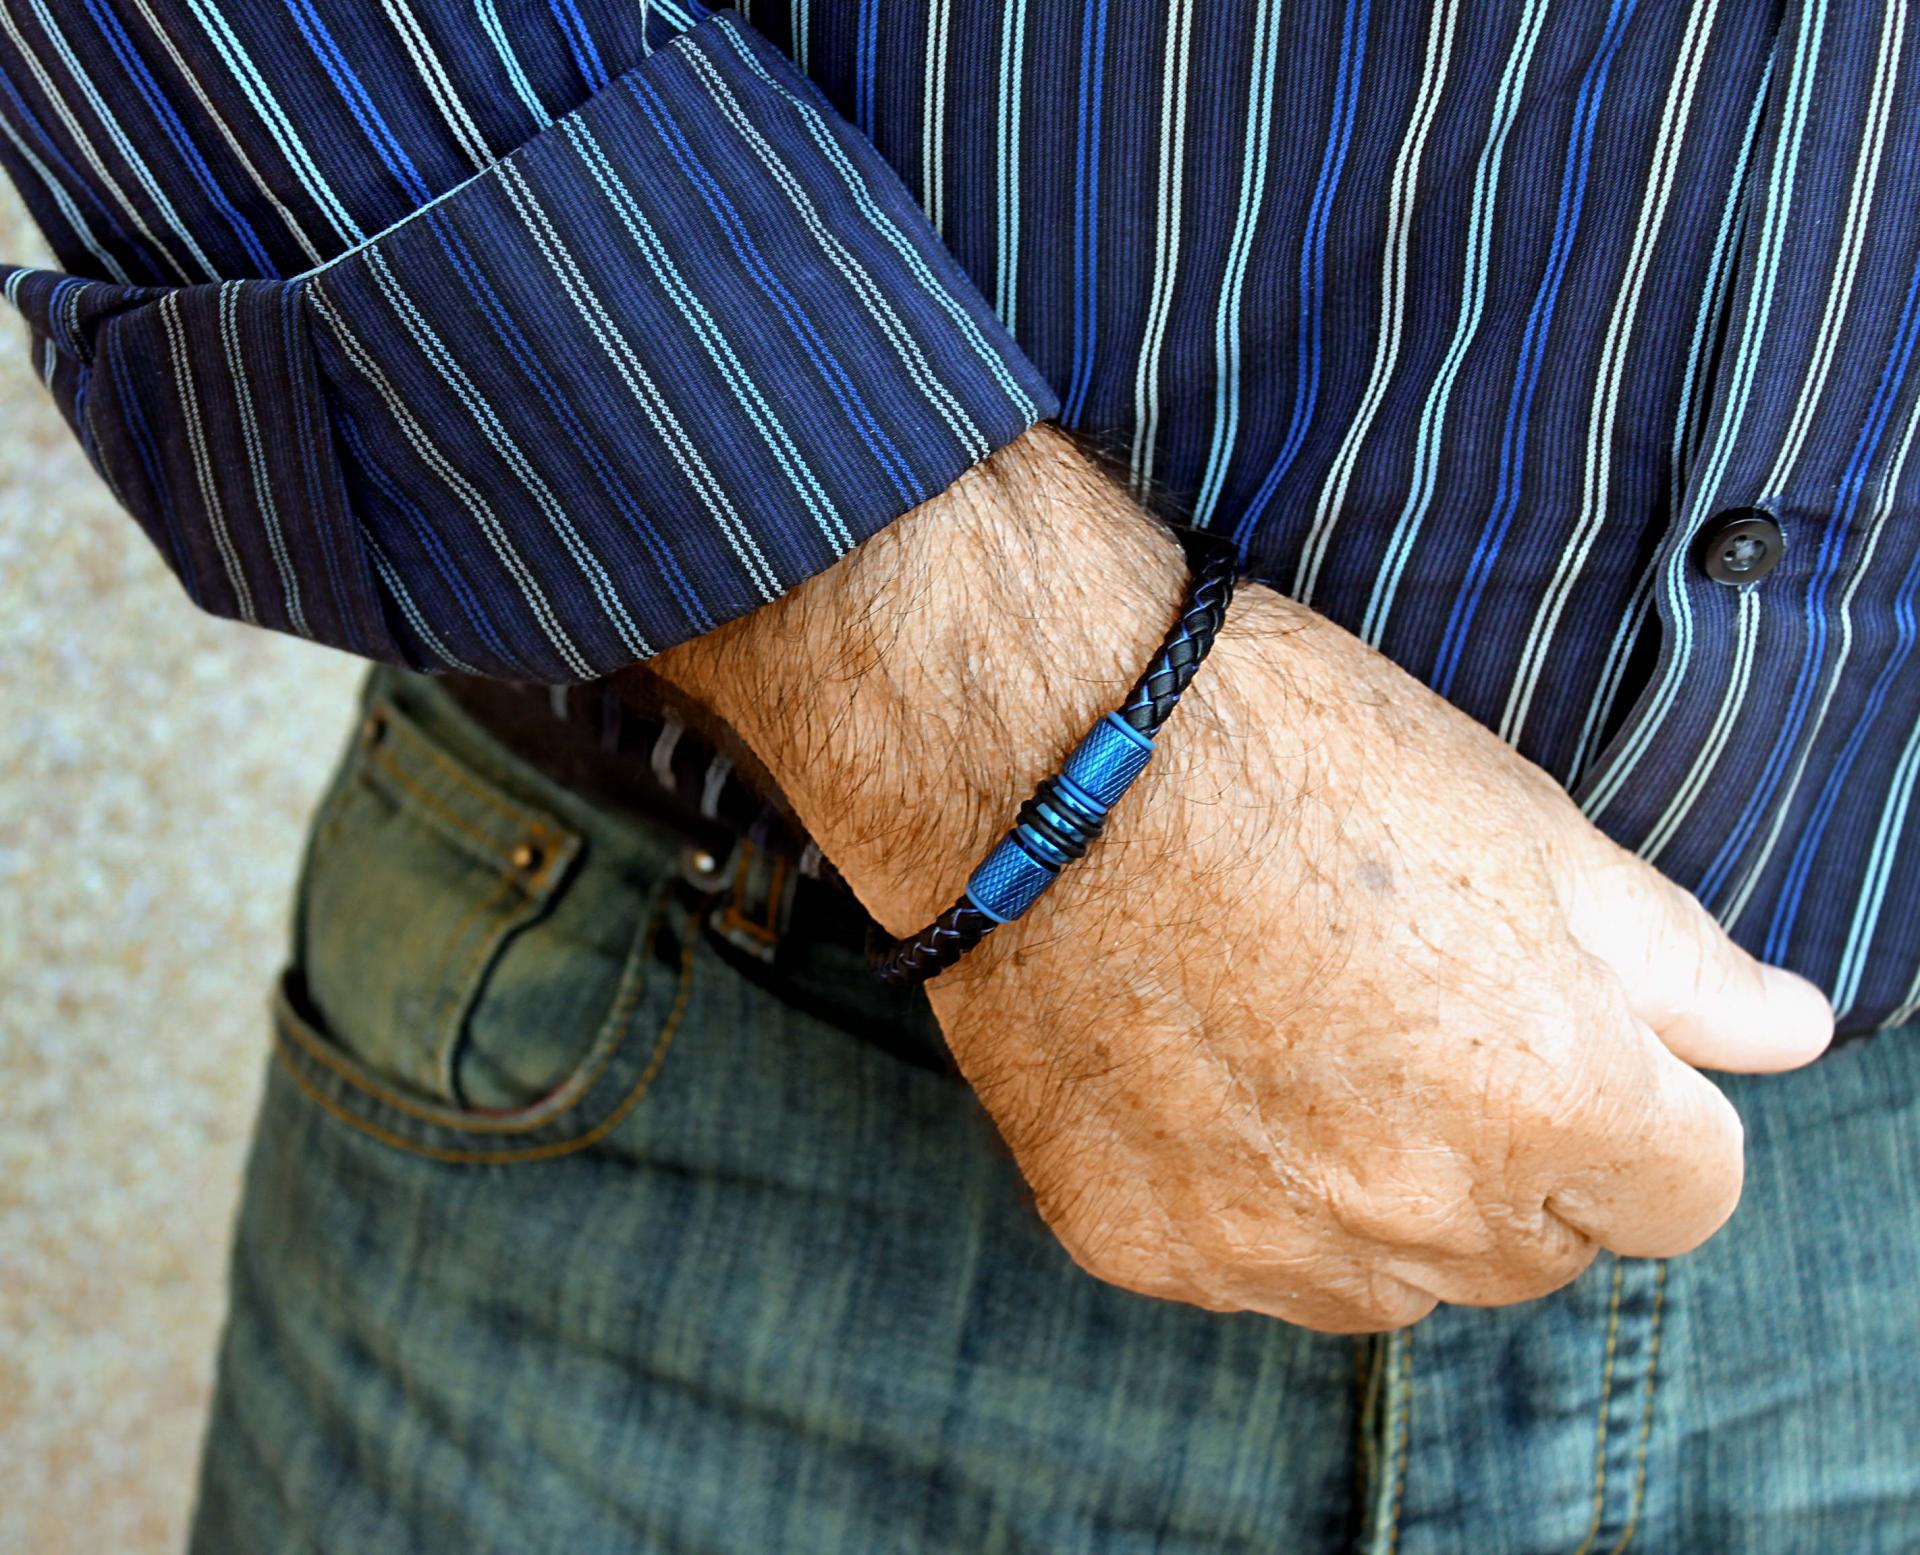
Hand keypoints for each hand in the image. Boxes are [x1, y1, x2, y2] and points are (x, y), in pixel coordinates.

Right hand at [653, 428, 1833, 1331]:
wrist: (1037, 747)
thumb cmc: (1285, 747)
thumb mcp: (1520, 820)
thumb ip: (1676, 962)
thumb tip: (1784, 1032)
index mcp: (1549, 1094)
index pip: (1688, 1192)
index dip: (1644, 1104)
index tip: (1566, 1034)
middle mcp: (1415, 1205)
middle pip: (1543, 1250)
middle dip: (1520, 1156)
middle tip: (1419, 1014)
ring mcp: (1264, 1241)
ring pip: (1395, 1286)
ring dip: (1387, 1201)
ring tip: (1306, 1045)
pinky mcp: (1138, 1243)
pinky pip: (1246, 1269)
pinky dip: (1248, 1200)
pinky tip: (1204, 1074)